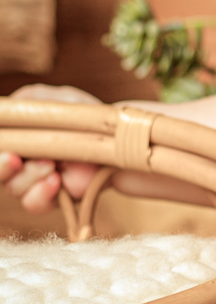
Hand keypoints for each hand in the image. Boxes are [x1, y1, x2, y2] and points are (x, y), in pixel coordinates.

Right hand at [0, 84, 101, 213]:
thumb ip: (29, 99)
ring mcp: (34, 181)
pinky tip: (55, 181)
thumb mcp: (57, 100)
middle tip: (14, 159)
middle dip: (2, 166)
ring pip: (14, 187)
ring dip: (28, 176)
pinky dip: (40, 193)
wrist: (116, 140)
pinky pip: (34, 204)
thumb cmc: (85, 118)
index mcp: (16, 137)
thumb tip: (6, 107)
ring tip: (50, 165)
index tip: (6, 146)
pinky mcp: (53, 197)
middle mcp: (20, 160)